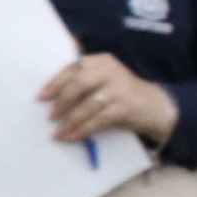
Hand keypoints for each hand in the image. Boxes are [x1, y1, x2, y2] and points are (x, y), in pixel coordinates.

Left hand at [40, 52, 180, 147]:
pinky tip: (74, 136)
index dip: (55, 83)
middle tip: (50, 116)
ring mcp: (119, 88)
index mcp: (101, 61)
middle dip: (62, 102)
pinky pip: (99, 119)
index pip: (72, 69)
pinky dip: (84, 129)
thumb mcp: (103, 81)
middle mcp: (110, 70)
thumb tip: (51, 100)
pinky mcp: (125, 107)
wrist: (154, 105)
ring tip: (59, 133)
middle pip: (78, 85)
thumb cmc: (120, 94)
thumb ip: (83, 82)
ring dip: (70, 121)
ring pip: (87, 105)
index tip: (41, 97)